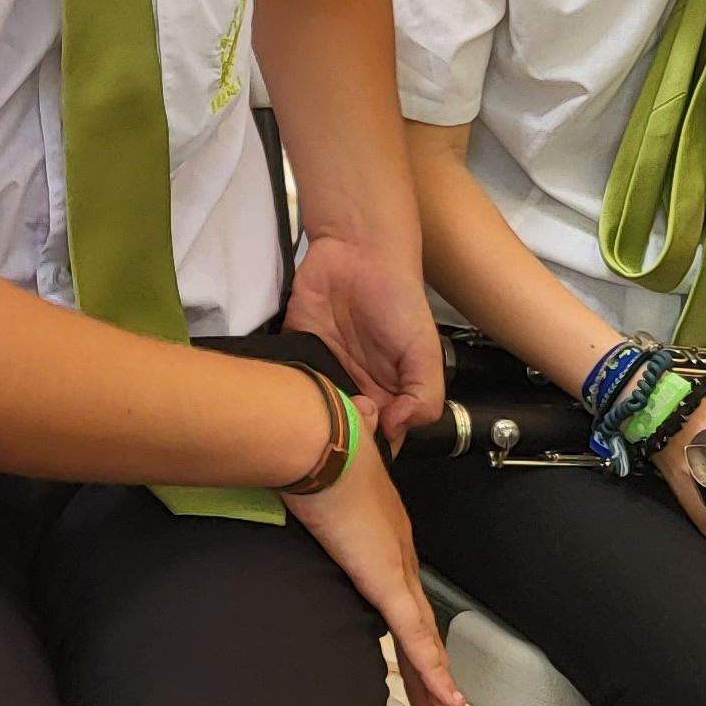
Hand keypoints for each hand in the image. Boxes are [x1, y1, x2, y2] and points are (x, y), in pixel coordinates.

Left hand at [283, 233, 446, 443]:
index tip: (359, 453)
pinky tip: (281, 397)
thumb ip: (424, 397)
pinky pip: (285, 380)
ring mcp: (323, 372)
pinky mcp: (294, 352)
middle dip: (335, 440)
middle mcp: (355, 389)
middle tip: (330, 434)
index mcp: (389, 396)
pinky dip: (281, 390)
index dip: (371, 453)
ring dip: (307, 419)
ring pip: (311, 412)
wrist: (357, 252)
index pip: (380, 440)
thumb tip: (394, 431)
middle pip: (342, 432)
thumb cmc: (398, 301)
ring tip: (305, 420)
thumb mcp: (424, 351)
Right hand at [284, 415, 462, 705]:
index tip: (415, 642)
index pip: (402, 580)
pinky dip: (431, 673)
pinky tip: (445, 703)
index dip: (411, 615)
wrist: (318, 436)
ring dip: (433, 681)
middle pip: (418, 617)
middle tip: (440, 702)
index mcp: (383, 523)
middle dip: (429, 664)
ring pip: (422, 638)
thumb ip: (343, 439)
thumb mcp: (331, 446)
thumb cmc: (316, 437)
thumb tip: (351, 411)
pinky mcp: (386, 579)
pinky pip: (414, 638)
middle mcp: (397, 546)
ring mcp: (395, 564)